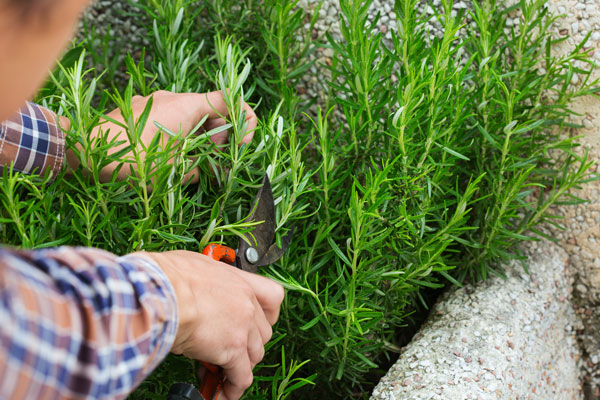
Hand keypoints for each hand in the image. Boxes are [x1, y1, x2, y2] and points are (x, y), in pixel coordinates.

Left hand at [64, 90, 256, 181]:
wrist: (84, 150)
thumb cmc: (131, 159)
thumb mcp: (172, 170)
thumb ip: (198, 169)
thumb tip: (206, 171)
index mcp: (186, 107)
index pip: (229, 99)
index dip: (244, 119)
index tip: (242, 142)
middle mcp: (173, 98)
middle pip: (212, 110)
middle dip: (220, 136)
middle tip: (214, 162)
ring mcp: (155, 102)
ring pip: (191, 116)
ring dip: (200, 138)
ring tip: (192, 163)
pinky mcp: (142, 110)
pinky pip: (172, 118)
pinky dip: (181, 134)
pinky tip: (171, 156)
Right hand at [143, 250, 283, 399]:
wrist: (159, 291)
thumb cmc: (165, 277)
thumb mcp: (194, 267)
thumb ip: (205, 283)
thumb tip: (193, 293)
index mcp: (238, 280)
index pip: (272, 296)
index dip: (267, 314)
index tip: (257, 324)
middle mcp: (246, 302)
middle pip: (263, 332)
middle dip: (247, 345)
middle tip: (226, 352)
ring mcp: (243, 326)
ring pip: (254, 355)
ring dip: (239, 366)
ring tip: (216, 373)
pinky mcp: (233, 348)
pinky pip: (241, 377)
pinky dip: (231, 389)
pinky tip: (220, 394)